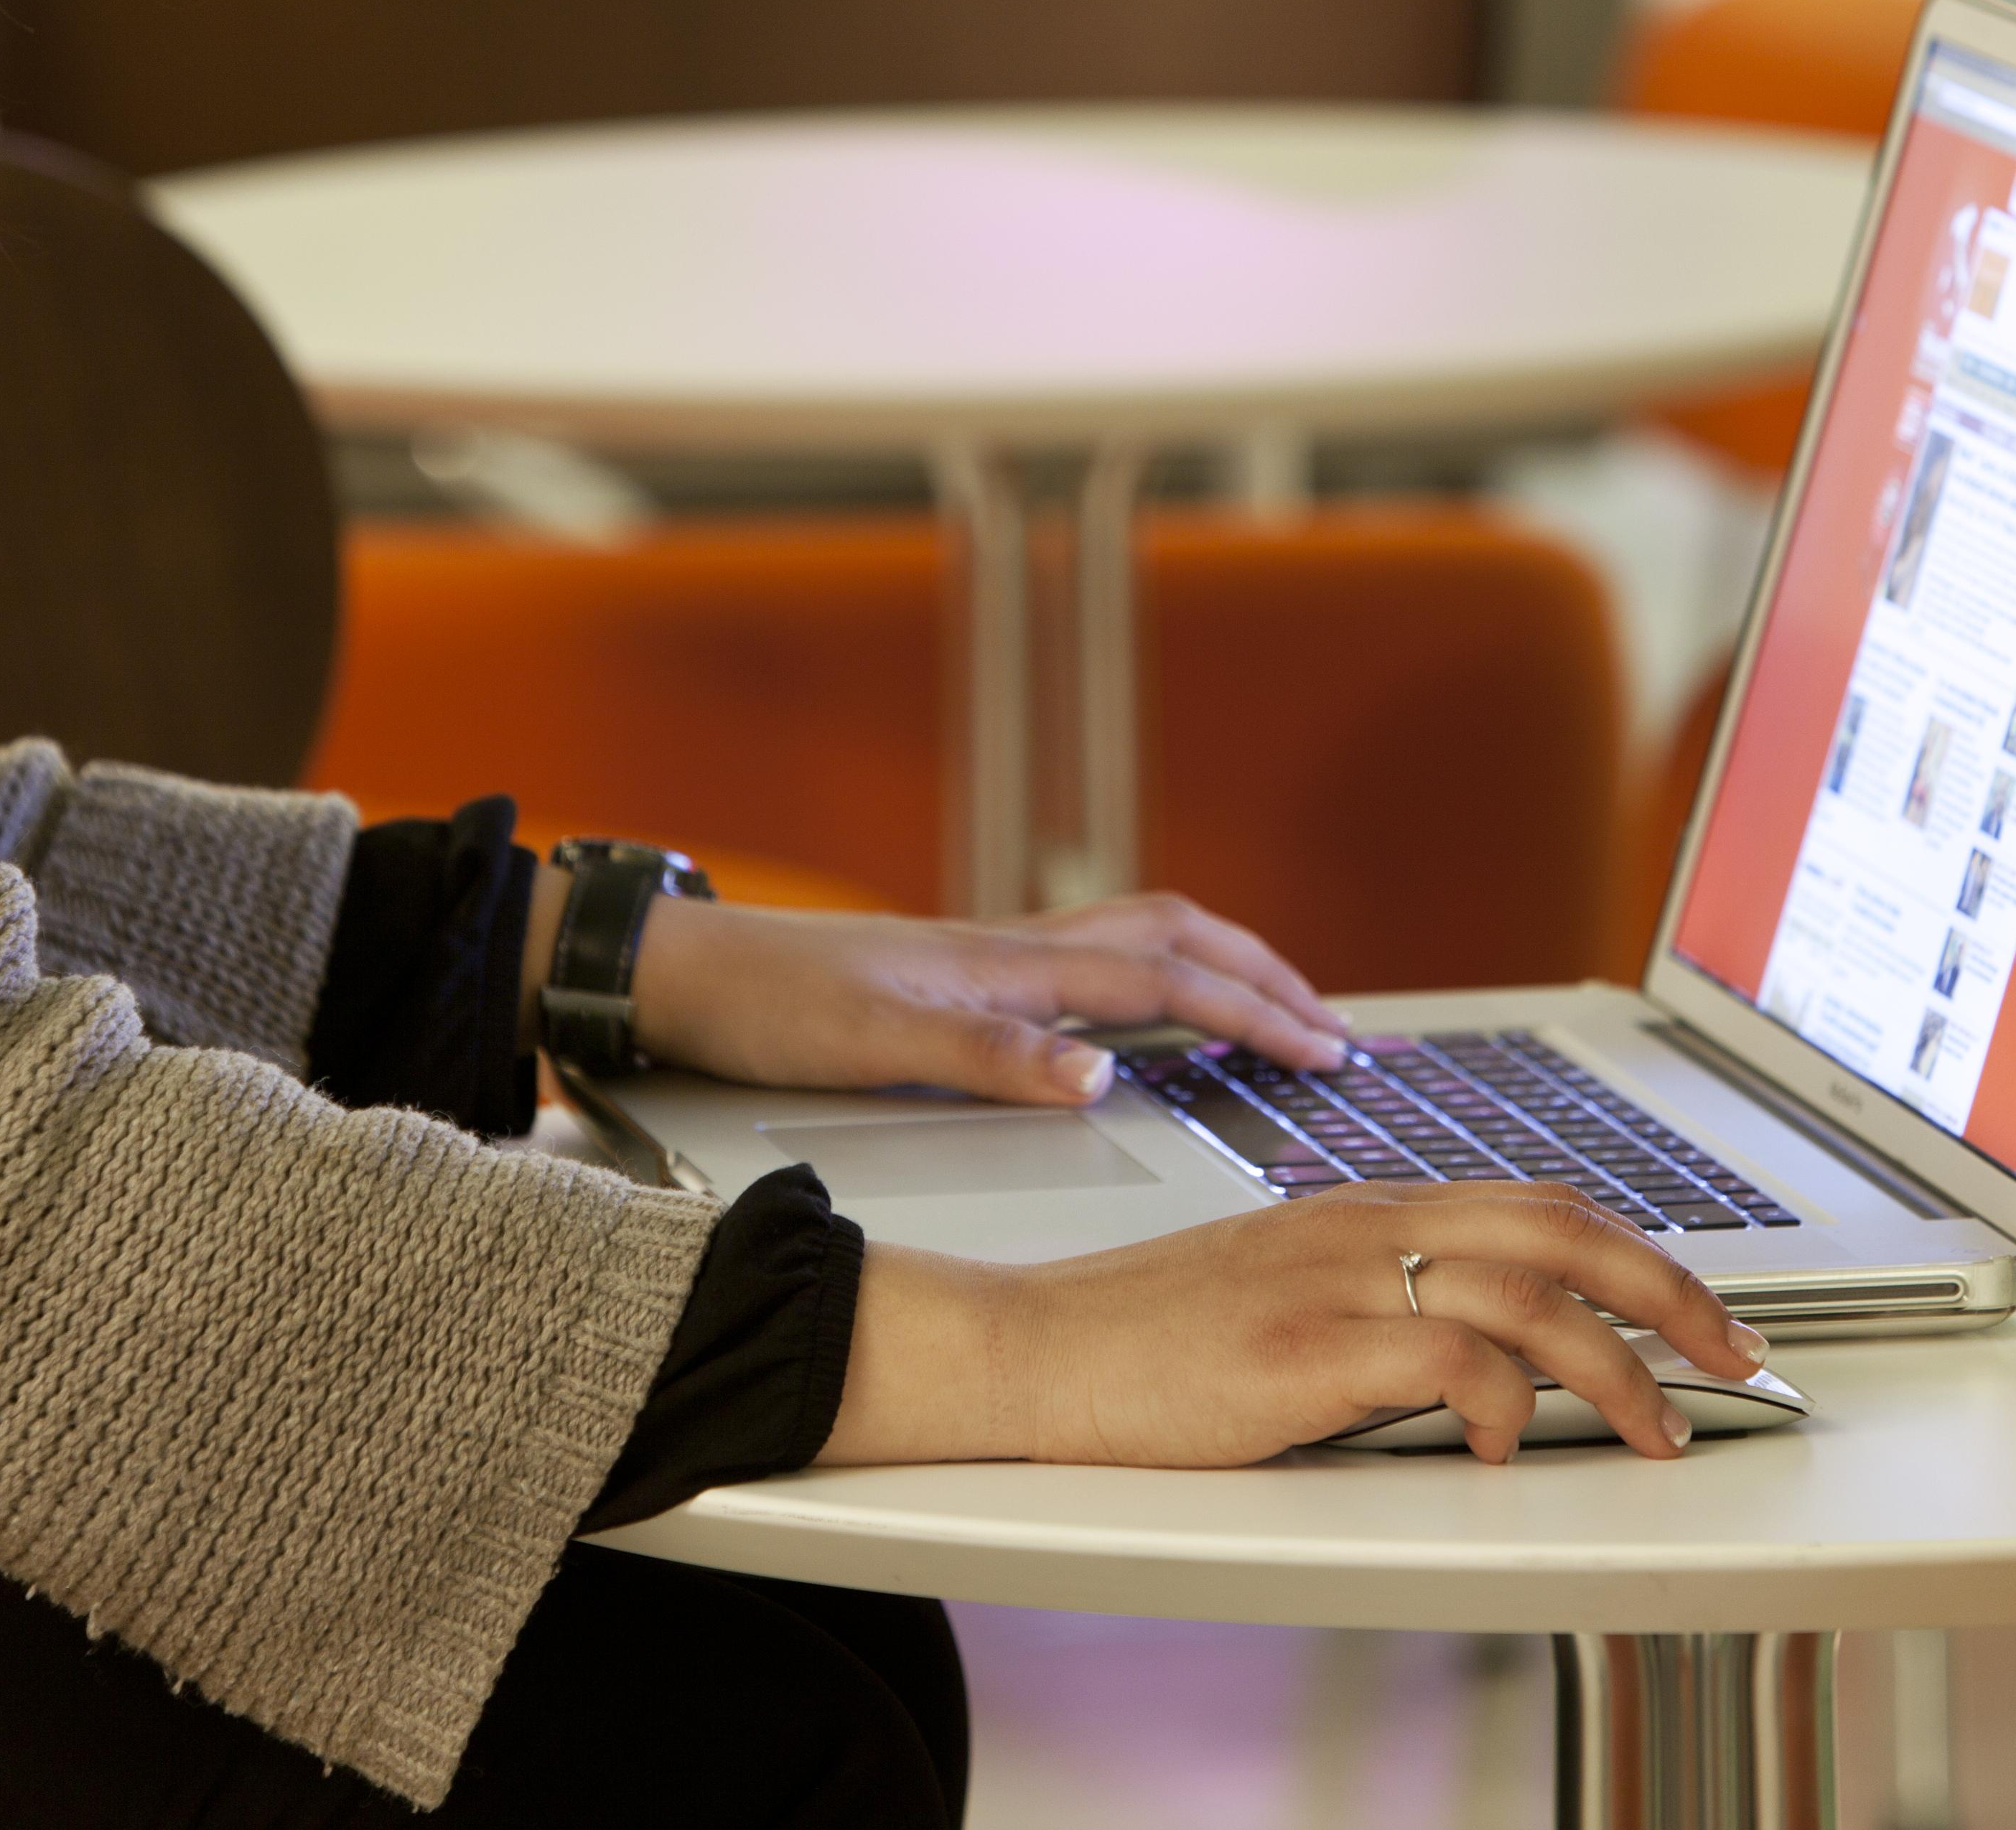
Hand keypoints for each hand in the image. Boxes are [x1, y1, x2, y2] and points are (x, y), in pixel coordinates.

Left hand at [617, 889, 1351, 1102]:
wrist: (685, 968)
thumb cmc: (769, 1004)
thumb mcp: (878, 1045)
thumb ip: (996, 1059)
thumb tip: (1104, 1079)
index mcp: (1009, 965)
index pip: (1167, 982)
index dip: (1256, 1014)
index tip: (1328, 1052)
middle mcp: (1010, 947)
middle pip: (1172, 937)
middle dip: (1262, 975)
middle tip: (1330, 1025)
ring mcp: (987, 954)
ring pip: (1135, 935)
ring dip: (1215, 962)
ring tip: (1270, 1001)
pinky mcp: (961, 970)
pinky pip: (1088, 957)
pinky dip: (1150, 972)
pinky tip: (1146, 1007)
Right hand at [820, 1182, 1769, 1468]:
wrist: (1038, 1344)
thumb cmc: (1151, 1331)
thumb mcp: (1288, 1284)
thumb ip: (1383, 1290)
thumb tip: (1483, 1338)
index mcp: (1370, 1207)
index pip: (1543, 1203)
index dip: (1643, 1253)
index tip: (1702, 1313)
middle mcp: (1367, 1225)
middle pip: (1563, 1230)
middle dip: (1672, 1295)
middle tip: (1734, 1356)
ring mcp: (1336, 1281)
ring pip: (1526, 1294)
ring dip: (1616, 1368)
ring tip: (1655, 1427)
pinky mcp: (1302, 1349)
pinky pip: (1444, 1358)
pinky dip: (1502, 1402)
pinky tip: (1506, 1443)